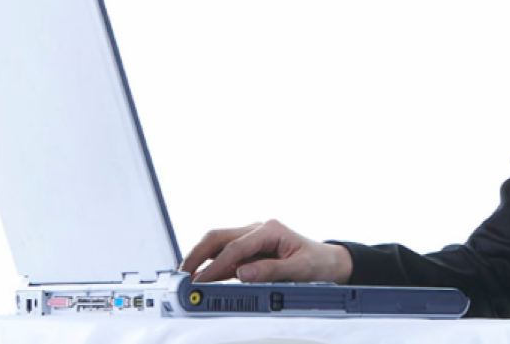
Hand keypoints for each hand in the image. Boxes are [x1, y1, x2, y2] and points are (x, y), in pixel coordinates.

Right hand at [181, 219, 352, 283]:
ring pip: (217, 243)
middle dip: (197, 254)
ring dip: (199, 258)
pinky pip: (223, 255)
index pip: (236, 247)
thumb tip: (242, 273)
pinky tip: (199, 277)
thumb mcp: (300, 269)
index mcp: (270, 230)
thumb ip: (271, 270)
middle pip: (218, 237)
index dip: (216, 265)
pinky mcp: (248, 249)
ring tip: (185, 277)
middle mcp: (257, 230)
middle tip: (182, 274)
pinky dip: (209, 265)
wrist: (326, 261)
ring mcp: (251, 238)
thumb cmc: (317, 262)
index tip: (202, 280)